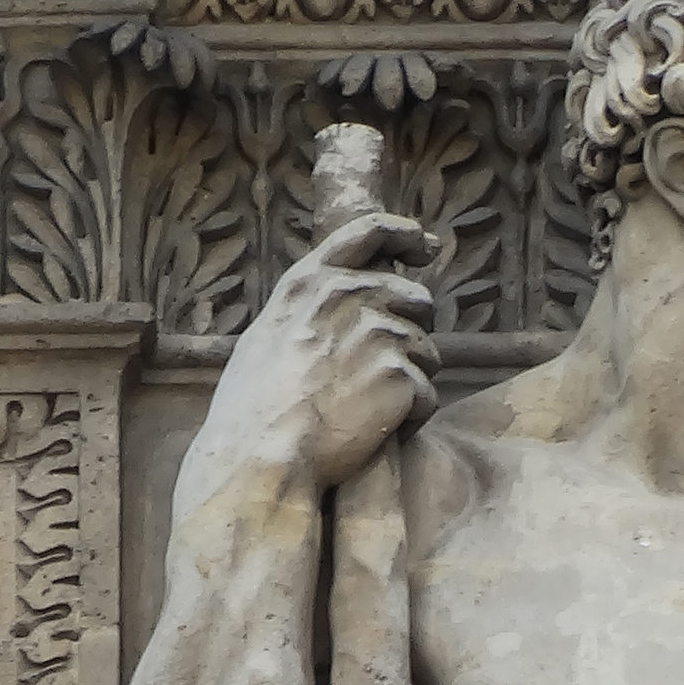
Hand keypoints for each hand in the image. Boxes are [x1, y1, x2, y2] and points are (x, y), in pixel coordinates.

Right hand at [213, 207, 440, 491]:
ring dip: (411, 382)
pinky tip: (377, 431)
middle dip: (413, 335)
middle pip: (417, 300)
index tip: (426, 245)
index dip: (406, 234)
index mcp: (313, 281)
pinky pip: (428, 396)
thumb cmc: (255, 406)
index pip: (370, 232)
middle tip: (386, 373)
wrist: (262, 452)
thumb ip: (307, 309)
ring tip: (369, 409)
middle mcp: (349, 296)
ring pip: (427, 352)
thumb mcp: (268, 335)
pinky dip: (412, 419)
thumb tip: (334, 301)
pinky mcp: (399, 376)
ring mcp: (377, 333)